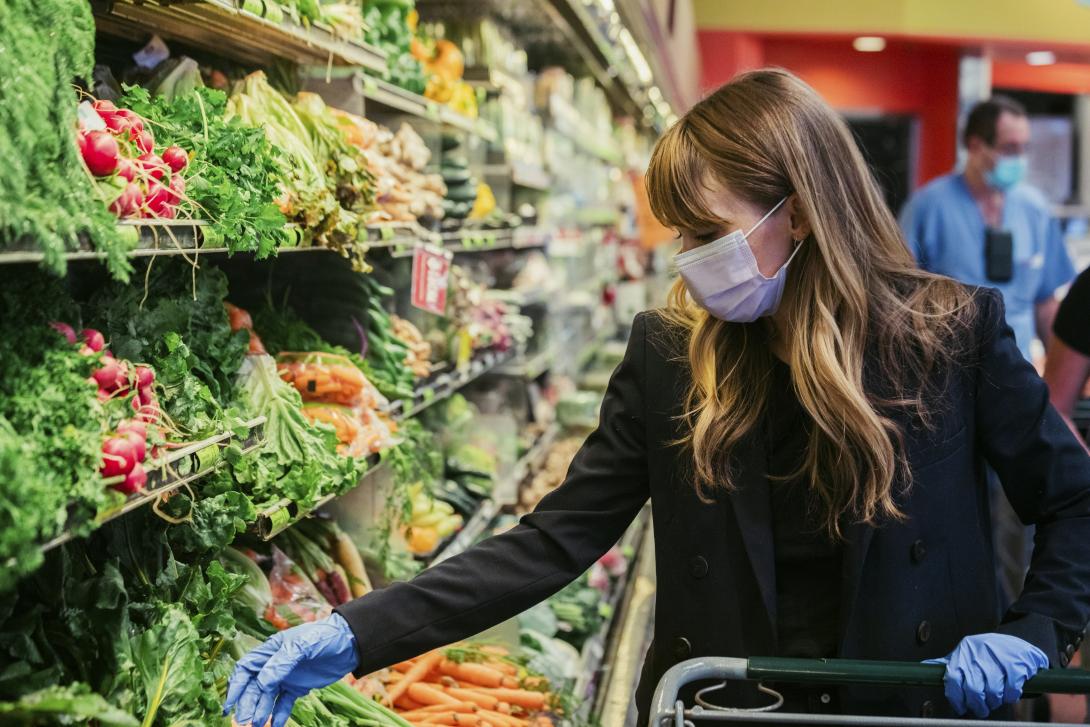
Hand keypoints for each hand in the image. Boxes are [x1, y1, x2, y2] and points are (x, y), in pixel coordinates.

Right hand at [223, 613, 357, 726]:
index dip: (236, 686)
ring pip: (267, 697)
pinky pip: (284, 704)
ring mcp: (286, 677)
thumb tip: (262, 683)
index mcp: (270, 650)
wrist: (350, 642)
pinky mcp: (298, 687)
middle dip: (248, 703)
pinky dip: (279, 715)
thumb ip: (282, 662)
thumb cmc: (324, 636)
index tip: (230, 704)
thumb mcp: (303, 645)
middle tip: (246, 720)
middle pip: (254, 687)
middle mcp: (274, 664)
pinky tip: (276, 726)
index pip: (246, 669)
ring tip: (258, 724)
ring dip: (261, 711)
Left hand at [924, 633, 1048, 717]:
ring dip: (994, 702)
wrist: (1019, 642)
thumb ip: (949, 662)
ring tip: (995, 701)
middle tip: (980, 709)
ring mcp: (998, 657)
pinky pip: (1011, 689)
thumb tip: (926, 667)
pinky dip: (1010, 697)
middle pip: (973, 689)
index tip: (960, 707)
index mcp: (963, 651)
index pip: (953, 678)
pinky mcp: (1017, 663)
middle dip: (977, 705)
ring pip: (993, 691)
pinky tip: (1009, 695)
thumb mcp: (966, 653)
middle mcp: (978, 652)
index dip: (956, 698)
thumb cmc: (988, 652)